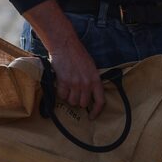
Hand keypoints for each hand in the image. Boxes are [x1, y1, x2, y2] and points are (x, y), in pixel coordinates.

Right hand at [23, 0, 104, 118]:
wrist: (65, 45)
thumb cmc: (78, 55)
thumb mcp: (91, 68)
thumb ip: (92, 81)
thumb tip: (90, 94)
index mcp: (96, 80)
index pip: (100, 101)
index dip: (96, 111)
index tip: (91, 117)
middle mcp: (86, 84)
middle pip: (83, 104)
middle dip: (79, 102)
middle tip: (75, 95)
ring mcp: (75, 83)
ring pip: (72, 101)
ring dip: (69, 98)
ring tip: (68, 89)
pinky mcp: (63, 81)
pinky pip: (62, 96)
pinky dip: (61, 93)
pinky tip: (61, 86)